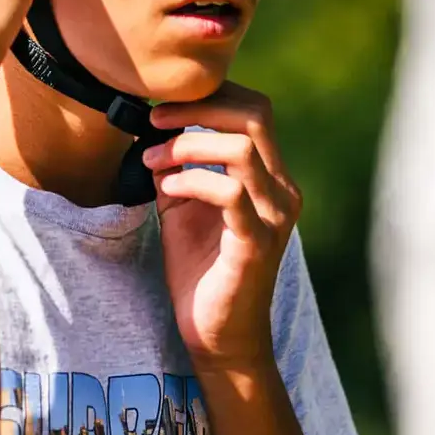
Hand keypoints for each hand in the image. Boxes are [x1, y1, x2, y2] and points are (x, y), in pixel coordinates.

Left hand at [140, 84, 300, 373]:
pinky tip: (165, 189)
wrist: (219, 338)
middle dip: (198, 108)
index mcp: (270, 177)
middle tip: (155, 119)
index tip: (163, 107)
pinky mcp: (257, 244)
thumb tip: (152, 131)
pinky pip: (229, 193)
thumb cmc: (202, 272)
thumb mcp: (182, 208)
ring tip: (152, 159)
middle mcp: (281, 190)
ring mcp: (274, 216)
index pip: (254, 110)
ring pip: (242, 149)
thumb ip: (175, 168)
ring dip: (188, 144)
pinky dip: (191, 180)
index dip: (210, 96)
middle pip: (255, 116)